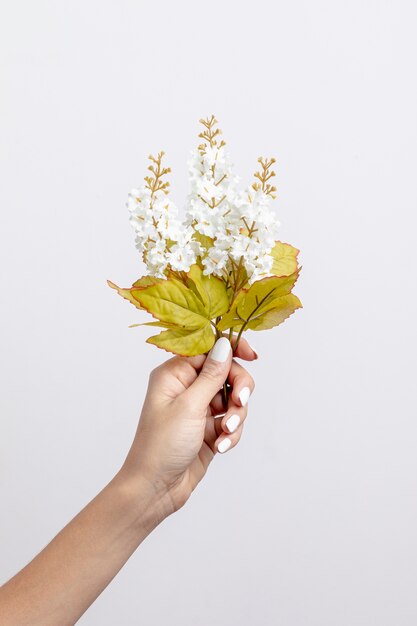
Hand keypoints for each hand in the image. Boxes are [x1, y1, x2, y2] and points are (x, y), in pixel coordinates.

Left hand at [120, 336, 256, 514]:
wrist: (156, 489)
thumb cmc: (161, 446)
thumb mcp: (189, 406)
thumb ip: (211, 375)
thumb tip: (224, 344)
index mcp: (174, 375)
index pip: (208, 350)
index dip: (231, 350)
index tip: (252, 356)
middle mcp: (186, 388)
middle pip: (226, 374)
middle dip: (237, 389)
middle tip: (239, 402)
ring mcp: (198, 409)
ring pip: (233, 399)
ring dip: (235, 416)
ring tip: (225, 433)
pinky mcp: (208, 429)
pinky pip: (232, 421)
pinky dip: (231, 433)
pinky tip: (221, 447)